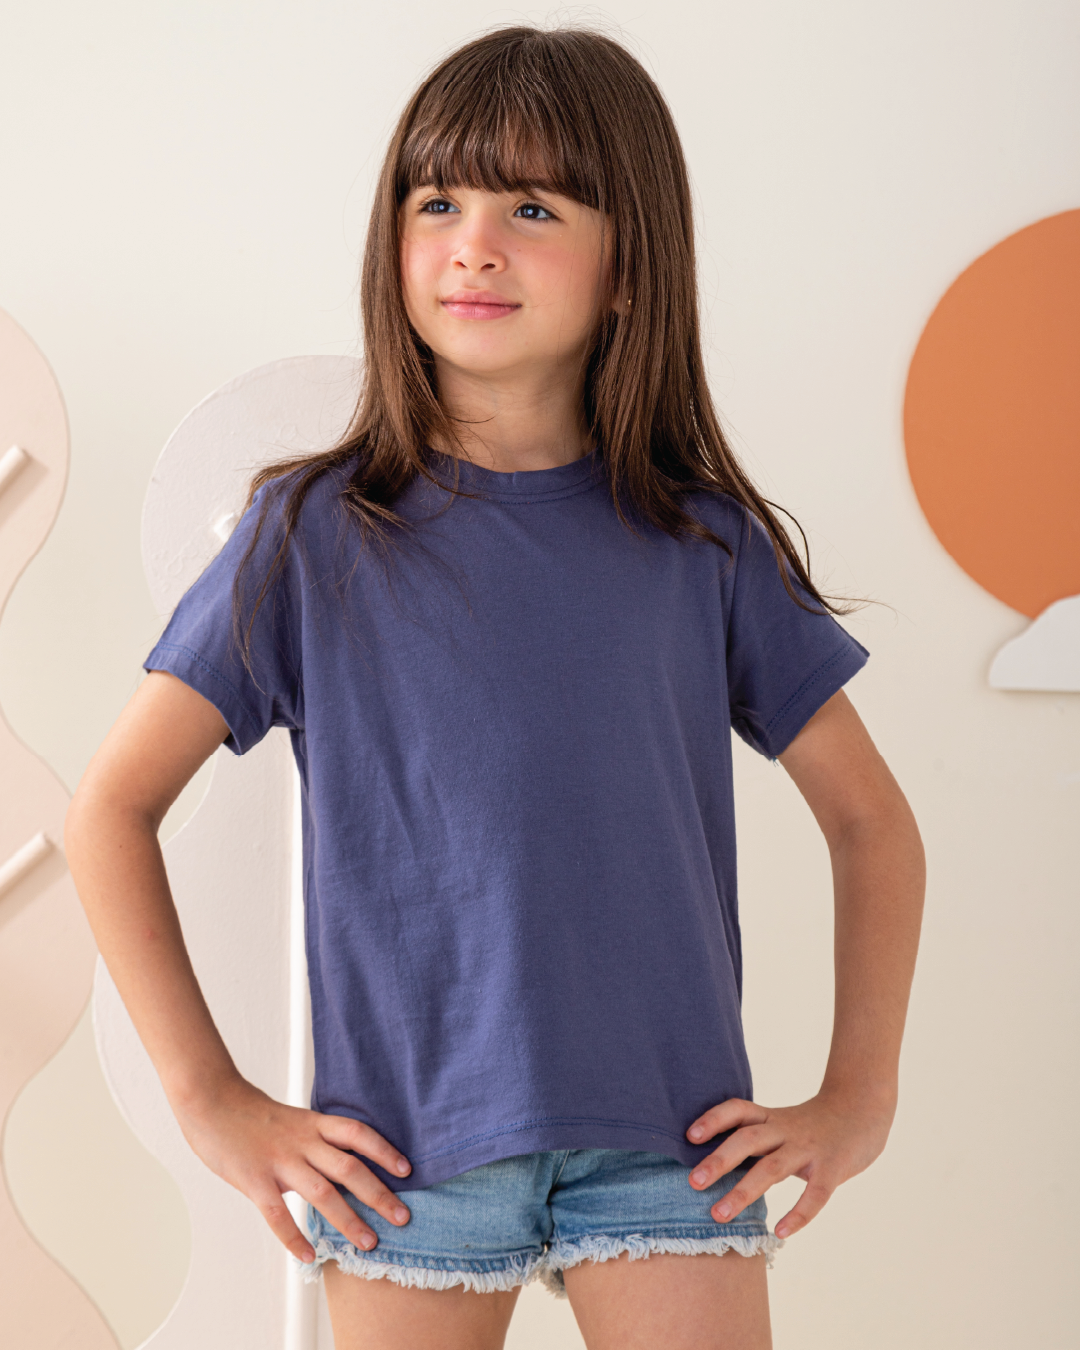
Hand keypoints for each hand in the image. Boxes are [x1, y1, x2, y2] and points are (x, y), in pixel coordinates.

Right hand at [172, 1076, 412, 1261]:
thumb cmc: (249, 1112)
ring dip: (349, 1220)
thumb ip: (312, 1141)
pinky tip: (308, 1255)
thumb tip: (334, 1165)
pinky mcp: (255, 1179)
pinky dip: (294, 1237)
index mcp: (313, 1124)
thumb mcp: (291, 1119)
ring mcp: (280, 1161)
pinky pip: (278, 1214)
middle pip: (350, 1168)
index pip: (358, 1134)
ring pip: (323, 1193)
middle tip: (404, 1218)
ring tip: (369, 1242)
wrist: (210, 1099)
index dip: (384, 1150)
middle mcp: (303, 1142)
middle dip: (379, 1194)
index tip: (407, 1170)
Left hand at [684, 1090, 894, 1237]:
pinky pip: (815, 1194)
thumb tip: (716, 1165)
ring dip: (743, 1191)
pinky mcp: (833, 1168)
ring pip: (772, 1168)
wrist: (864, 1108)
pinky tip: (780, 1232)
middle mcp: (786, 1130)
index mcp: (772, 1118)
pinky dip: (798, 1214)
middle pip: (748, 1140)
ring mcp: (809, 1148)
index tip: (689, 1137)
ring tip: (719, 1215)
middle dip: (719, 1160)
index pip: (737, 1110)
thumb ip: (756, 1140)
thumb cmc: (815, 1123)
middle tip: (694, 1182)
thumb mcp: (782, 1123)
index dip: (713, 1120)